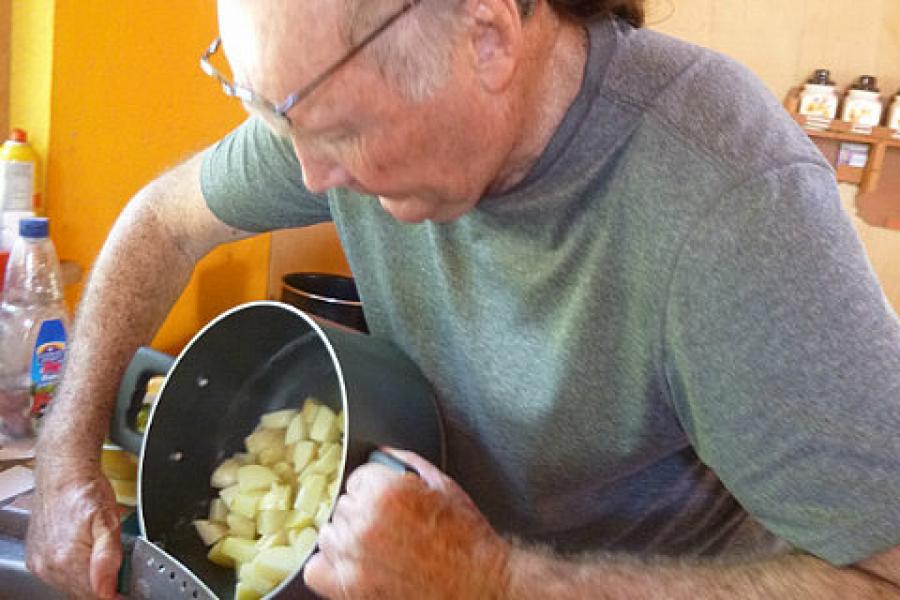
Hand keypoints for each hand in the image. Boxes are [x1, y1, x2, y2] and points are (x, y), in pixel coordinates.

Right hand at [26, 460, 122, 599]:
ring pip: (71, 588)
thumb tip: (107, 589)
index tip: (127, 588)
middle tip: (119, 569)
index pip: (97, 597)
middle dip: (103, 587)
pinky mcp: (37, 559)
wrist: (63, 473)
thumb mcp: (109, 521)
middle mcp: (50, 566)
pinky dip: (74, 573)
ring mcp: (41, 563)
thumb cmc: (86, 490)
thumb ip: (109, 557)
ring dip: (88, 580)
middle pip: (83, 595)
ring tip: (100, 556)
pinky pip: (59, 578)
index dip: (116, 594)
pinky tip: (84, 555)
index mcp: (69, 560)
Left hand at [304, 448, 510, 598]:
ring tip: (377, 548)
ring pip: (329, 535)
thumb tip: (382, 454)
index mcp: (384, 491)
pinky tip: (353, 566)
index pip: (356, 478)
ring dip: (347, 539)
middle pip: (342, 506)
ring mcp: (353, 558)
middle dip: (362, 513)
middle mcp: (363, 522)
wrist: (480, 586)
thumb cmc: (467, 540)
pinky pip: (315, 570)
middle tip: (390, 527)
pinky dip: (329, 568)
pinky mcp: (350, 589)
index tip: (389, 502)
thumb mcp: (443, 486)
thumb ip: (406, 463)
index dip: (375, 489)